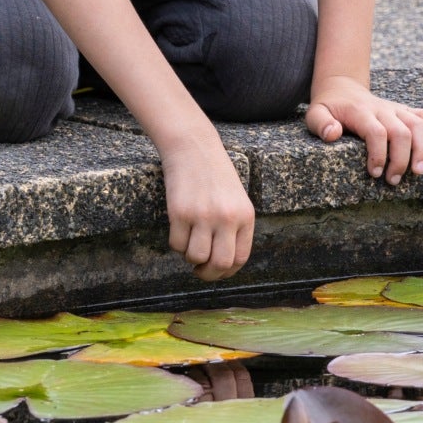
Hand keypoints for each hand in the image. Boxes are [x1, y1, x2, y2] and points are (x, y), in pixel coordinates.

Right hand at [161, 134, 255, 279]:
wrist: (193, 148)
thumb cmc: (215, 176)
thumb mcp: (236, 200)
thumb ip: (235, 229)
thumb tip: (223, 265)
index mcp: (245, 216)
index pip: (240, 258)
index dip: (227, 272)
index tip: (217, 271)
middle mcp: (227, 218)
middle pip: (220, 263)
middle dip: (208, 274)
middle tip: (200, 271)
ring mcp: (203, 216)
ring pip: (196, 257)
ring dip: (190, 257)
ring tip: (190, 244)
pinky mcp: (180, 213)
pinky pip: (177, 244)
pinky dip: (176, 243)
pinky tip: (180, 230)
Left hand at [305, 77, 422, 183]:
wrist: (342, 88)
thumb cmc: (329, 107)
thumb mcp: (315, 114)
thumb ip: (321, 124)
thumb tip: (333, 134)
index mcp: (360, 112)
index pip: (376, 132)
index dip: (379, 154)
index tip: (375, 173)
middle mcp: (382, 109)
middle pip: (401, 132)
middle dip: (401, 159)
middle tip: (393, 180)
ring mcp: (395, 109)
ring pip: (418, 124)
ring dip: (422, 149)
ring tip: (419, 171)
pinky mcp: (404, 110)